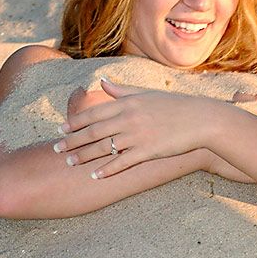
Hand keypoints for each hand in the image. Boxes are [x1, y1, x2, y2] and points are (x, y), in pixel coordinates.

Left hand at [53, 77, 203, 176]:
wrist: (200, 119)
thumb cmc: (174, 105)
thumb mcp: (146, 93)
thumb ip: (121, 90)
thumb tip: (103, 82)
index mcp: (127, 103)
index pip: (93, 113)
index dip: (75, 122)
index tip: (60, 130)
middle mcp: (128, 118)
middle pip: (93, 131)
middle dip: (72, 141)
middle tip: (56, 149)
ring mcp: (137, 135)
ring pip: (103, 148)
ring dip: (84, 156)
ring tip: (70, 163)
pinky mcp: (147, 151)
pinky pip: (122, 162)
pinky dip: (107, 169)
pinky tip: (95, 175)